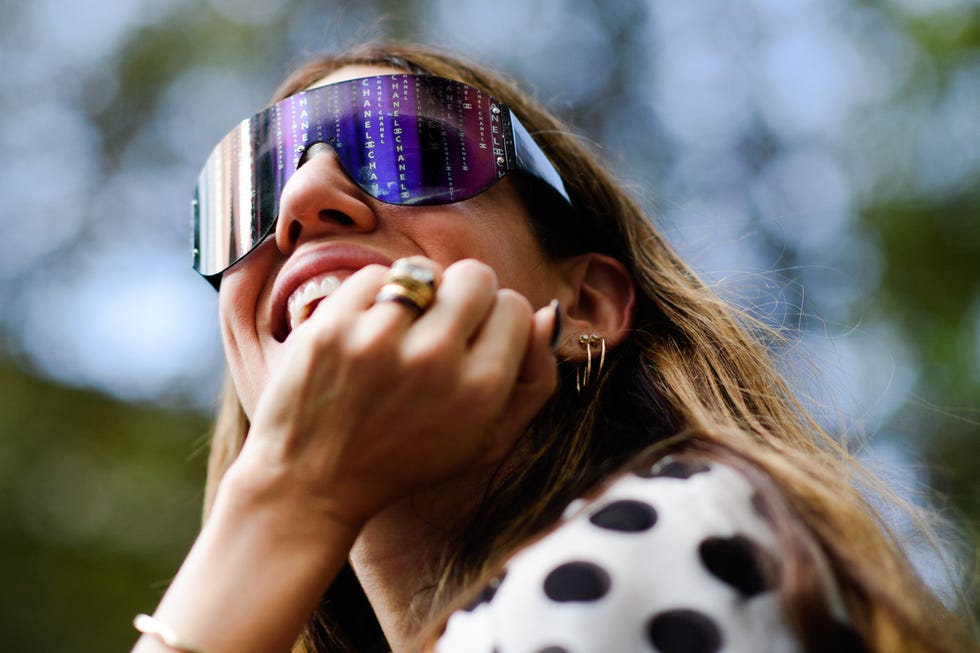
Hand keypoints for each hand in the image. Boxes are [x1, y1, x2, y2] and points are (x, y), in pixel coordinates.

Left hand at [230, 257, 558, 532]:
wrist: (310, 484)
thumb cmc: (405, 461)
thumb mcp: (484, 441)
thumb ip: (533, 382)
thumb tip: (549, 315)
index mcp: (479, 391)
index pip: (514, 307)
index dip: (497, 323)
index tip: (474, 344)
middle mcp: (434, 360)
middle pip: (476, 276)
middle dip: (465, 297)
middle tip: (441, 329)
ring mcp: (378, 340)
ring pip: (424, 270)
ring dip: (418, 295)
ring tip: (401, 333)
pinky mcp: (330, 326)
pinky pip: (374, 273)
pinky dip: (374, 297)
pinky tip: (367, 332)